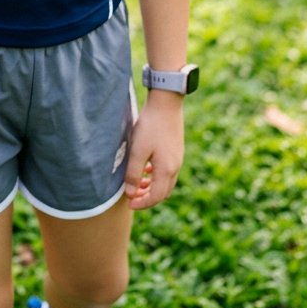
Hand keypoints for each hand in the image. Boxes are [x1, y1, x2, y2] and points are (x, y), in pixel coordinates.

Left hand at [123, 93, 184, 210]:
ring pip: (165, 182)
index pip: (156, 197)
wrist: (166, 103)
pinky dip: (156, 176)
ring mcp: (177, 158)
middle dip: (147, 198)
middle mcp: (175, 167)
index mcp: (167, 170)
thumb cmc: (150, 126)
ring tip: (137, 185)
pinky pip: (167, 171)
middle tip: (132, 197)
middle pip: (163, 192)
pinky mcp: (176, 150)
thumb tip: (130, 194)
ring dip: (152, 187)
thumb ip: (133, 174)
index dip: (142, 204)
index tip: (129, 204)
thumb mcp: (138, 151)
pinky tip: (146, 169)